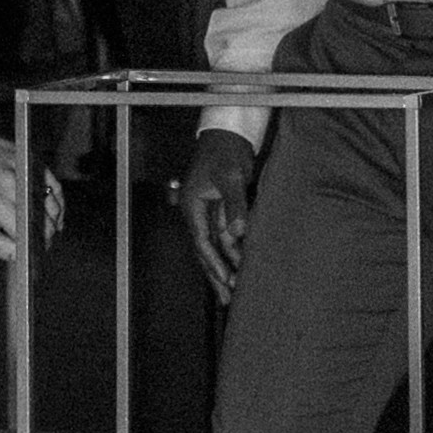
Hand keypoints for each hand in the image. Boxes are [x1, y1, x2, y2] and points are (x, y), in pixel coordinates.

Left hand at [0, 116, 55, 262]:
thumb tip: (16, 255)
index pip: (27, 231)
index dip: (33, 248)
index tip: (32, 258)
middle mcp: (10, 181)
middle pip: (44, 217)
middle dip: (46, 237)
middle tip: (41, 248)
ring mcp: (19, 165)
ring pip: (52, 200)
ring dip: (55, 219)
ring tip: (49, 233)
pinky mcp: (24, 155)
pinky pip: (50, 180)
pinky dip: (57, 197)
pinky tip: (54, 211)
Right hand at [180, 127, 258, 305]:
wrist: (227, 133)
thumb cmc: (225, 152)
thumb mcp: (231, 176)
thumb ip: (235, 204)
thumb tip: (237, 233)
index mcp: (193, 206)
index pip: (202, 242)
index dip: (214, 263)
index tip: (227, 281)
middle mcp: (197, 213)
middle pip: (205, 250)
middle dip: (215, 275)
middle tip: (226, 300)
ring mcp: (208, 212)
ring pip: (215, 247)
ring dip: (224, 267)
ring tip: (232, 292)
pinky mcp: (220, 209)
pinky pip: (223, 237)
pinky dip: (231, 253)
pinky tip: (239, 267)